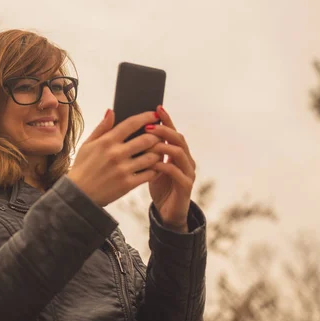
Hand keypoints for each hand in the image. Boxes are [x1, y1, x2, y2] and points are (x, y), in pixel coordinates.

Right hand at [67, 109, 161, 206]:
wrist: (78, 193)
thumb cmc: (82, 167)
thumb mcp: (87, 144)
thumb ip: (101, 128)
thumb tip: (111, 111)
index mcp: (107, 141)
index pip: (131, 124)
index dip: (147, 117)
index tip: (155, 115)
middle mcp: (116, 154)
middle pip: (147, 140)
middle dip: (158, 135)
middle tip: (162, 134)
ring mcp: (123, 170)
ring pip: (151, 157)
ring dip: (159, 152)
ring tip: (161, 150)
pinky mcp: (127, 184)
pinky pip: (149, 174)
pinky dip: (156, 169)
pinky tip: (156, 166)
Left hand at [146, 106, 195, 232]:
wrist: (166, 212)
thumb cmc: (157, 186)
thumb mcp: (149, 165)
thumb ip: (145, 149)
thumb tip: (132, 130)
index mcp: (176, 153)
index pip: (172, 132)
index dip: (166, 120)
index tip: (157, 108)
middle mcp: (185, 160)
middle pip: (178, 139)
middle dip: (164, 130)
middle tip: (149, 125)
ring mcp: (187, 173)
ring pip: (180, 153)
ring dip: (164, 146)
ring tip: (150, 142)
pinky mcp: (185, 187)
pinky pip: (176, 173)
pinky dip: (164, 166)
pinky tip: (153, 164)